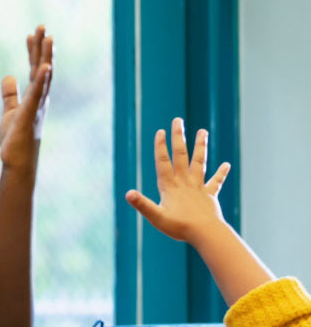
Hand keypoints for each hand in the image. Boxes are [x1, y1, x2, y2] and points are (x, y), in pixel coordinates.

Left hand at [0, 25, 53, 173]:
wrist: (17, 163)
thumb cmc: (16, 139)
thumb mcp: (10, 111)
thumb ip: (10, 94)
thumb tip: (8, 76)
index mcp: (34, 97)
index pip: (35, 69)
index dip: (33, 51)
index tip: (32, 34)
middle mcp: (40, 100)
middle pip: (42, 68)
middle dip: (42, 48)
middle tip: (42, 26)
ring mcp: (36, 107)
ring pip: (43, 78)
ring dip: (46, 58)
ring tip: (48, 38)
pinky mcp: (29, 115)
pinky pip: (36, 95)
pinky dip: (41, 81)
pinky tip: (44, 67)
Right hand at [126, 118, 231, 243]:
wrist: (206, 233)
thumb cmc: (179, 227)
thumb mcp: (156, 217)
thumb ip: (142, 204)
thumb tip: (128, 194)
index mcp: (170, 186)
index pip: (163, 162)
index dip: (160, 147)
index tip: (161, 131)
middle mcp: (184, 182)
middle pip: (181, 155)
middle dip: (178, 137)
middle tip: (178, 121)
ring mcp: (198, 187)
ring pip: (199, 162)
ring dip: (200, 146)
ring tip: (203, 131)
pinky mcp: (209, 195)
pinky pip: (215, 182)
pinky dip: (221, 173)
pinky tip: (226, 164)